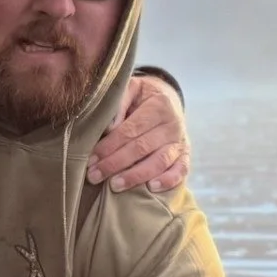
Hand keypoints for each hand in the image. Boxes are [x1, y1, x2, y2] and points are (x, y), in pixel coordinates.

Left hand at [89, 72, 190, 192]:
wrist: (168, 100)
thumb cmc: (142, 97)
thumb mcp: (131, 89)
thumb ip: (119, 103)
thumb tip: (110, 128)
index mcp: (159, 105)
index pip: (131, 129)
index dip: (110, 145)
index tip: (92, 158)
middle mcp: (173, 124)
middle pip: (142, 148)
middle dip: (115, 163)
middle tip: (94, 175)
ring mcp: (180, 142)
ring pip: (159, 162)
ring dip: (136, 175)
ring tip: (115, 185)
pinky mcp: (185, 156)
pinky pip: (181, 171)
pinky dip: (169, 180)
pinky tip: (151, 188)